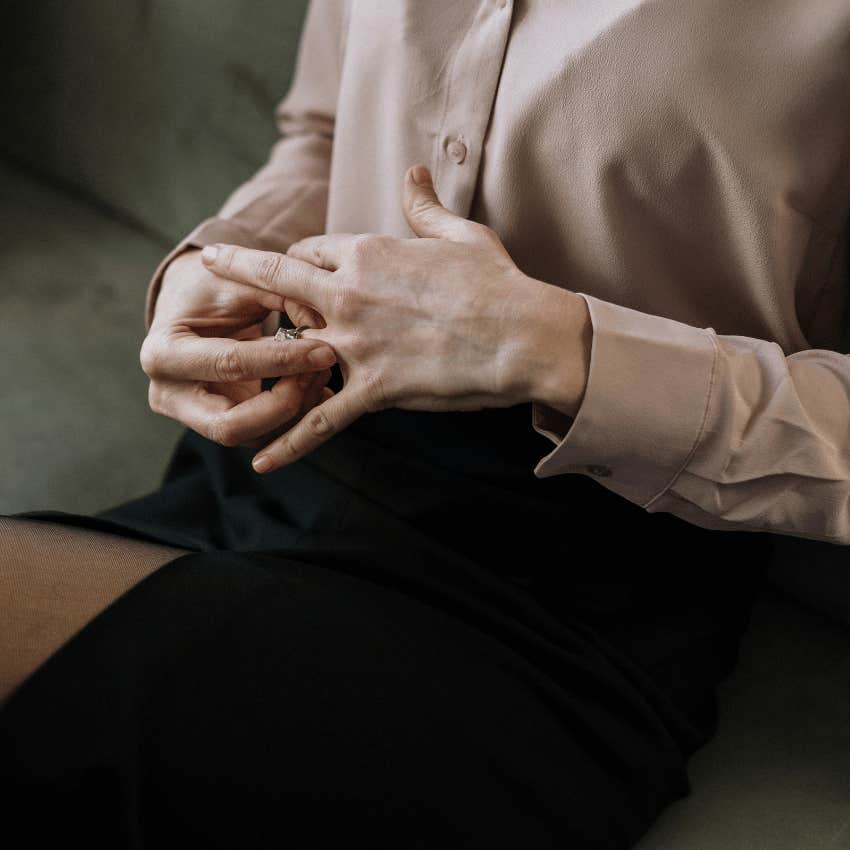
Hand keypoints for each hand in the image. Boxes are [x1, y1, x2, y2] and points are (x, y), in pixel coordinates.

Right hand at [140, 247, 337, 447]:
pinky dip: (295, 417)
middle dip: (285, 403)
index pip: (231, 364)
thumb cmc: (212, 288)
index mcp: (163, 352)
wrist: (191, 306)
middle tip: (321, 372)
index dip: (282, 359)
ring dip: (296, 411)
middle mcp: (169, 394)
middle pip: (232, 424)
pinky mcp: (220, 426)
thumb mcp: (240, 279)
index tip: (325, 350)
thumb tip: (323, 323)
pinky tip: (317, 390)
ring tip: (321, 374)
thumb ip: (280, 293)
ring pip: (253, 436)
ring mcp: (193, 418)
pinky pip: (263, 435)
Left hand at [201, 164, 589, 472]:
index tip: (296, 269)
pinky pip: (320, 419)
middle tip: (211, 264)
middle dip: (241, 271)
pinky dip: (289, 442)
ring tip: (232, 370)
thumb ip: (425, 205)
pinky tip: (261, 461)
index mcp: (368, 253)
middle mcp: (349, 294)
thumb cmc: (496, 282)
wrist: (523, 335)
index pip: (311, 249)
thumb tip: (414, 172)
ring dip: (264, 360)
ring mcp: (355, 344)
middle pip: (279, 281)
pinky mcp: (372, 388)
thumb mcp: (460, 234)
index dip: (300, 258)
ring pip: (288, 350)